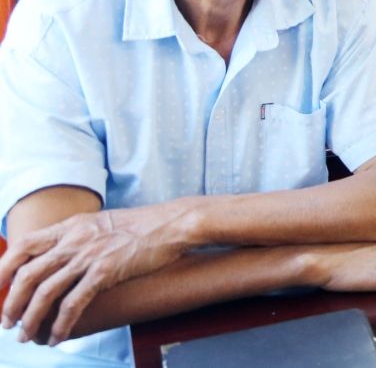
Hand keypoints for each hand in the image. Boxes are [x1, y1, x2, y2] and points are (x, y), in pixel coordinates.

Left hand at [0, 201, 192, 343]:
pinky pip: (74, 303)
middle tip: (7, 321)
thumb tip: (57, 256)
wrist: (173, 223)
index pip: (23, 246)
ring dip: (30, 319)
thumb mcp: (100, 223)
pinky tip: (58, 337)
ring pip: (45, 292)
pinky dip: (61, 324)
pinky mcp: (106, 271)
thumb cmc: (141, 226)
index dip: (3, 269)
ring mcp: (90, 255)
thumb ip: (76, 237)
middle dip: (11, 302)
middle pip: (28, 273)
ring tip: (25, 335)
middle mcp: (74, 240)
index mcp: (71, 226)